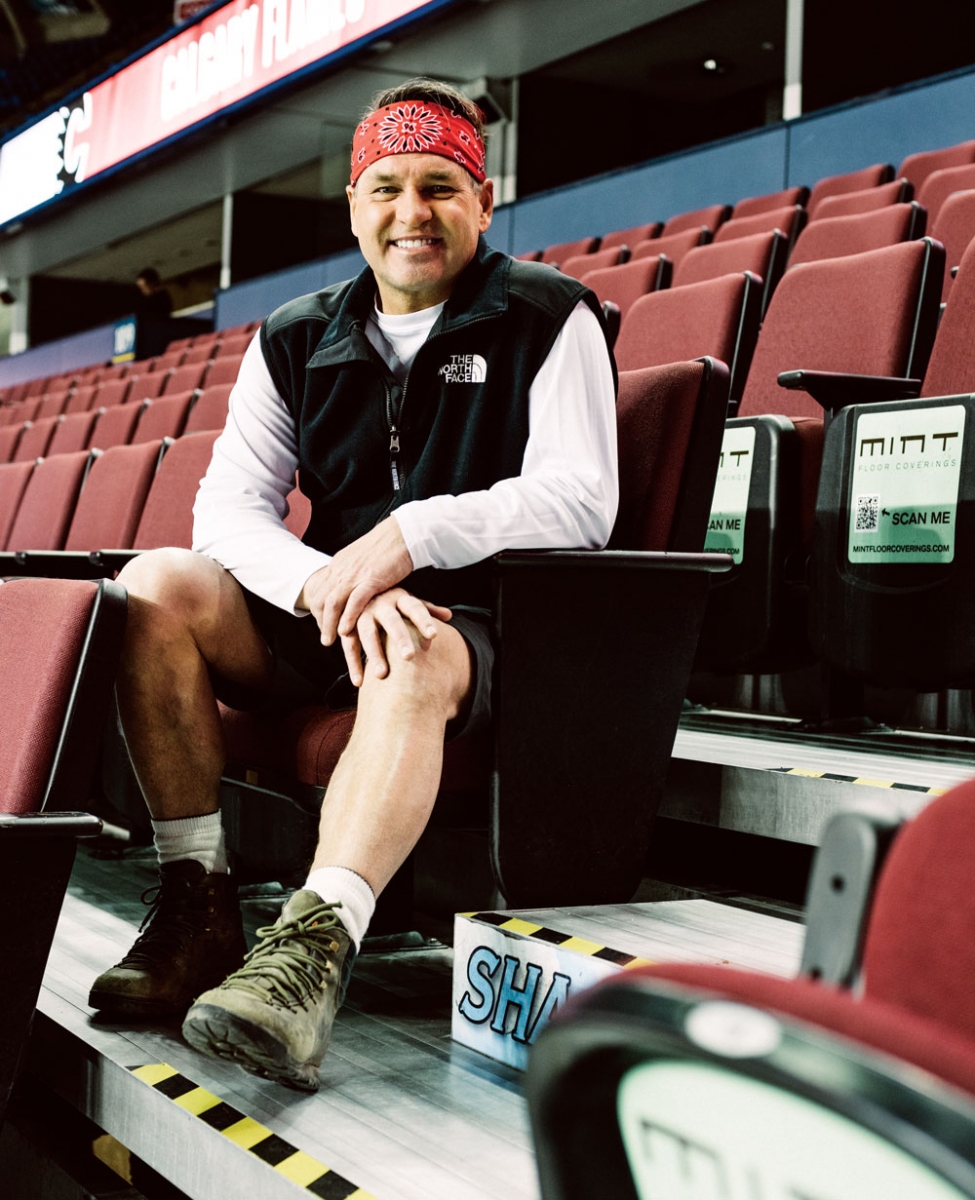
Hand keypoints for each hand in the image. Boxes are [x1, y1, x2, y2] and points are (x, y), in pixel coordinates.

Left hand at [298, 518, 412, 644]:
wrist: (402, 534)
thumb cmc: (386, 548)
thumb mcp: (361, 559)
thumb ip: (352, 572)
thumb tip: (349, 586)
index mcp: (338, 564)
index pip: (320, 591)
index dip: (318, 611)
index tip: (324, 625)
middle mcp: (342, 570)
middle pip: (322, 599)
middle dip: (321, 621)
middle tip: (325, 639)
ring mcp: (355, 574)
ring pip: (334, 602)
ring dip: (329, 624)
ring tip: (330, 641)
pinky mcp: (371, 579)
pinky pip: (355, 601)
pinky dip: (348, 617)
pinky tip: (345, 631)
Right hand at [341, 588, 452, 684]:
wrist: (360, 592)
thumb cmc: (393, 604)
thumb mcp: (408, 603)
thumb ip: (427, 610)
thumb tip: (449, 616)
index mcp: (399, 597)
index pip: (415, 608)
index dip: (424, 620)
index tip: (434, 635)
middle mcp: (380, 604)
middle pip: (392, 621)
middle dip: (400, 638)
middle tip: (409, 657)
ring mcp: (362, 614)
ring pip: (367, 633)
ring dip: (374, 653)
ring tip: (382, 675)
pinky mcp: (348, 627)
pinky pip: (349, 645)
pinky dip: (353, 664)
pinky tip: (359, 682)